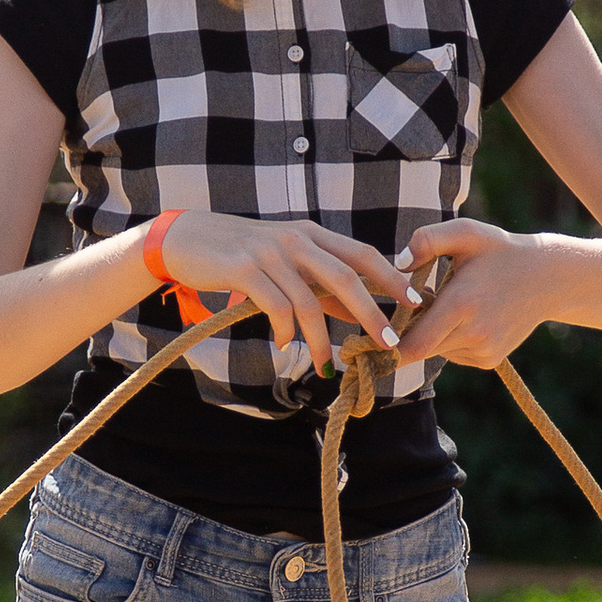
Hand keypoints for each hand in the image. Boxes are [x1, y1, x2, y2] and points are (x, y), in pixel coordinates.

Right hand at [160, 212, 410, 370]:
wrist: (186, 239)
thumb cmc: (241, 254)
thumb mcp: (285, 262)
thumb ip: (318, 283)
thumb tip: (356, 311)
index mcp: (311, 235)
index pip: (362, 254)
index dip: (391, 278)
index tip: (415, 301)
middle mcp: (296, 239)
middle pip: (345, 278)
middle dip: (370, 313)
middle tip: (388, 343)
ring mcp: (270, 253)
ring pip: (308, 302)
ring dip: (319, 340)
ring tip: (323, 366)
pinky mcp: (243, 269)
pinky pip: (275, 307)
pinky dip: (284, 332)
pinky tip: (281, 344)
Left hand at [394, 220, 565, 370]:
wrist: (547, 278)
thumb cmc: (499, 251)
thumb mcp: (465, 233)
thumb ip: (426, 240)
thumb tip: (398, 264)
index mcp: (461, 304)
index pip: (413, 344)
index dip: (389, 346)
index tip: (372, 340)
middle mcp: (473, 334)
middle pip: (420, 350)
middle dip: (406, 335)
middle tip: (407, 311)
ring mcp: (484, 350)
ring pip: (437, 352)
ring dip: (432, 334)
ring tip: (451, 305)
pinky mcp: (489, 360)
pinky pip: (454, 354)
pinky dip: (450, 340)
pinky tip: (467, 318)